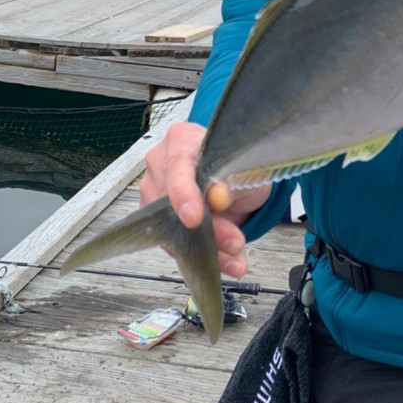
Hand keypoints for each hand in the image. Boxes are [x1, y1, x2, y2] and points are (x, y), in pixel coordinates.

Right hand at [139, 121, 271, 277]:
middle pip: (174, 202)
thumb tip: (218, 197)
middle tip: (235, 243)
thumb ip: (233, 180)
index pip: (177, 166)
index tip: (194, 218)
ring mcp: (155, 193)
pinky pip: (176, 243)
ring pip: (173, 228)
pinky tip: (226, 262)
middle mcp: (161, 164)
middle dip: (207, 229)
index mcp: (181, 140)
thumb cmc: (237, 166)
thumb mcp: (247, 169)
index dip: (184, 193)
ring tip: (235, 258)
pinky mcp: (158, 220)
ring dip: (207, 248)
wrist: (236, 185)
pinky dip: (202, 256)